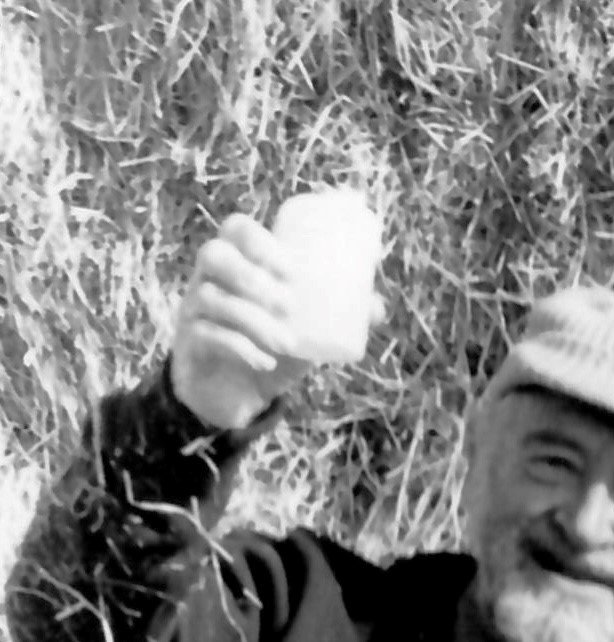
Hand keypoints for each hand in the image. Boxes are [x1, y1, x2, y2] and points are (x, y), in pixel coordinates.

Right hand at [169, 214, 380, 430]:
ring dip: (252, 319)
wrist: (236, 392)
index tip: (289, 267)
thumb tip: (377, 307)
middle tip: (288, 304)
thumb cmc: (271, 345)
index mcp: (238, 263)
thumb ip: (338, 316)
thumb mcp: (306, 329)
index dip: (259, 240)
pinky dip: (240, 348)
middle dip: (251, 275)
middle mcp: (209, 278)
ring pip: (211, 297)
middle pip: (214, 254)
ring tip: (286, 342)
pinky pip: (207, 336)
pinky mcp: (189, 342)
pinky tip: (265, 362)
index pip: (236, 230)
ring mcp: (194, 309)